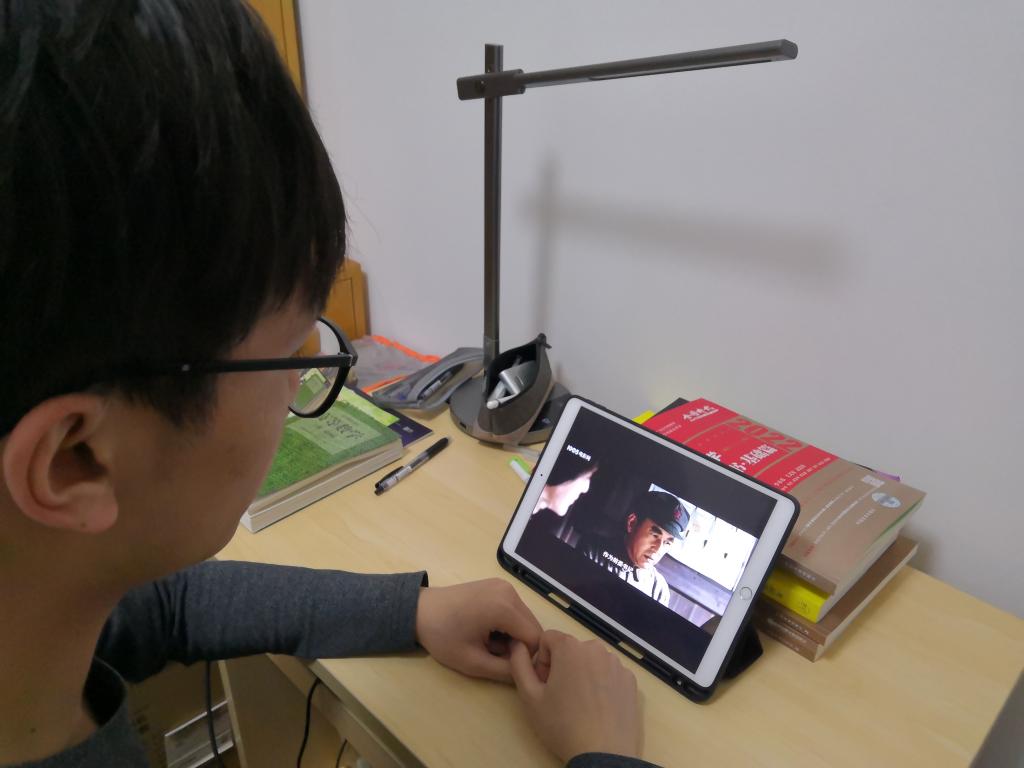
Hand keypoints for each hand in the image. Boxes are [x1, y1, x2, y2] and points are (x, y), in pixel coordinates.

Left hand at [415, 578, 541, 682]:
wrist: (419, 611)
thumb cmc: (442, 636)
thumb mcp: (473, 662)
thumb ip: (506, 671)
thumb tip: (529, 673)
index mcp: (505, 607)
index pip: (536, 639)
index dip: (525, 657)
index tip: (503, 663)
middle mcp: (510, 591)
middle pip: (533, 626)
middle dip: (520, 645)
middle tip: (493, 653)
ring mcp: (504, 585)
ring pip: (525, 619)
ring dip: (514, 635)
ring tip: (488, 642)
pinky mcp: (498, 585)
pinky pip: (515, 610)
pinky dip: (508, 624)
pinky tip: (487, 629)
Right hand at [510, 630, 642, 761]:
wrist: (603, 755)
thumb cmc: (562, 724)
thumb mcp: (529, 697)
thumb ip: (519, 664)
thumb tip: (518, 644)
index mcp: (570, 647)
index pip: (548, 639)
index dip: (541, 661)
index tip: (545, 685)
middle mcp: (596, 648)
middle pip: (571, 649)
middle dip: (562, 667)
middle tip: (561, 697)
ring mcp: (617, 664)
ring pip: (591, 661)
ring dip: (583, 674)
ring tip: (581, 704)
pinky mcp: (631, 681)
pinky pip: (610, 673)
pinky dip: (602, 684)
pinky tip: (599, 708)